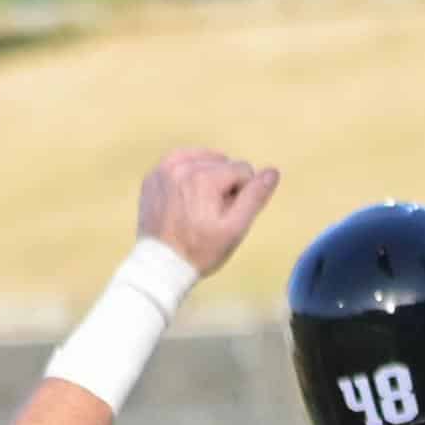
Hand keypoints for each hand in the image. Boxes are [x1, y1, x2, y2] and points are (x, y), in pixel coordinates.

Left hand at [137, 148, 282, 275]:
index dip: (242, 193)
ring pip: (203, 159)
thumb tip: (272, 171)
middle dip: (224, 184)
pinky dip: (188, 173)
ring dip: (207, 176)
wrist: (161, 265)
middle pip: (222, 163)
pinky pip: (180, 161)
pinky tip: (186, 195)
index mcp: (204, 179)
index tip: (227, 215)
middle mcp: (182, 167)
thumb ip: (255, 197)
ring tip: (199, 205)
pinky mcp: (153, 176)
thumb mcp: (235, 229)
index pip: (243, 170)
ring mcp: (164, 170)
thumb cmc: (201, 250)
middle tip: (211, 213)